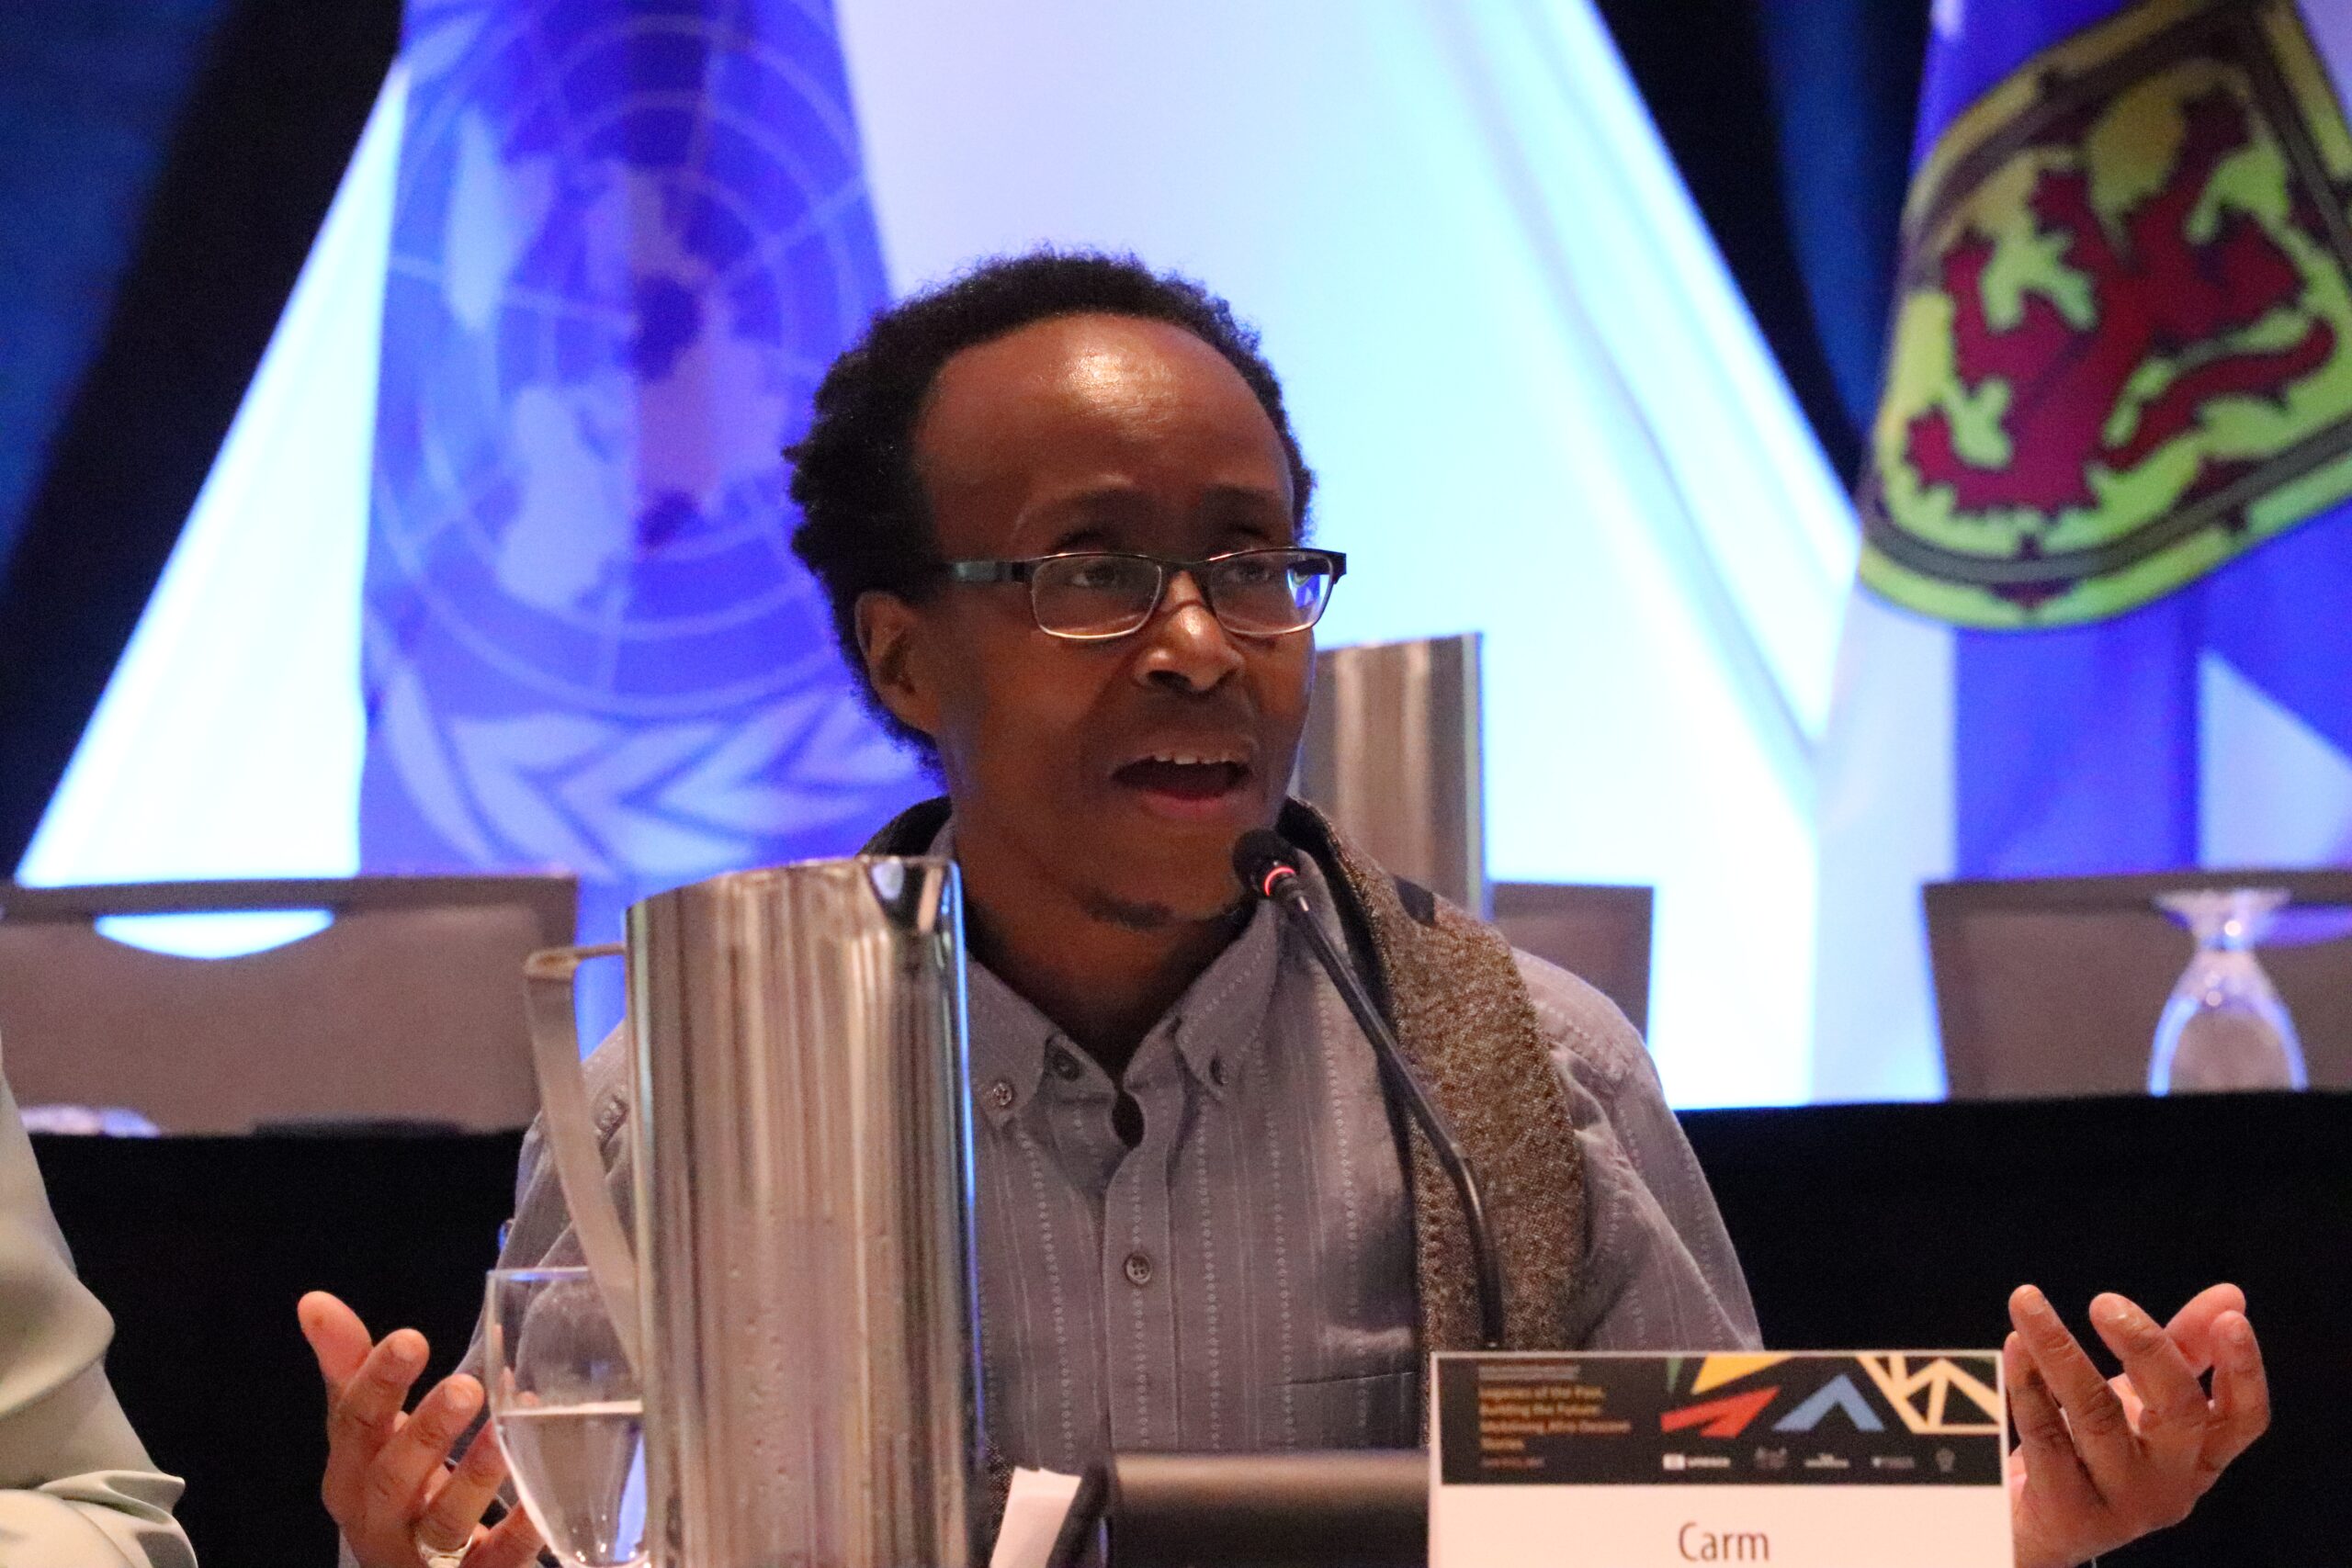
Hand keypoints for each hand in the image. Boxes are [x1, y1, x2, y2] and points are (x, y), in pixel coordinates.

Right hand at [299, 1291, 542, 1567]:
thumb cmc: (396, 1488)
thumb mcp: (370, 1432)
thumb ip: (351, 1367)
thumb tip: (314, 1302)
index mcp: (351, 1476)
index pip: (354, 1426)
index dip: (379, 1382)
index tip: (411, 1338)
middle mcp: (378, 1521)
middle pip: (394, 1479)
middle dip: (427, 1432)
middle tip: (466, 1387)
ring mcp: (423, 1559)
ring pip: (444, 1522)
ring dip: (475, 1477)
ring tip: (505, 1433)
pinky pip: (497, 1559)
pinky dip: (521, 1530)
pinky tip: (542, 1498)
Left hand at [2005, 1282, 2268, 1567]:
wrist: (2040, 1529)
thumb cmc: (2099, 1452)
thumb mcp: (2144, 1402)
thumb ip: (2184, 1349)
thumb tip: (2230, 1295)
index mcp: (2198, 1455)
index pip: (2243, 1419)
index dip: (2244, 1371)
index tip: (2232, 1320)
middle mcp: (2170, 1483)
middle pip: (2179, 1414)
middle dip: (2147, 1349)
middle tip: (2105, 1301)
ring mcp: (2122, 1502)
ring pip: (2096, 1417)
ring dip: (2059, 1350)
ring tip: (2027, 1301)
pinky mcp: (2068, 1510)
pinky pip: (2045, 1436)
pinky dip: (2027, 1385)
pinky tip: (2014, 1345)